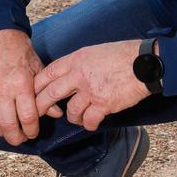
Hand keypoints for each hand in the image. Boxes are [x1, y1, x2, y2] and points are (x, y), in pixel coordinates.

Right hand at [0, 29, 45, 144]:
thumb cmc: (21, 52)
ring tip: (6, 131)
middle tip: (20, 138)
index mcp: (21, 85)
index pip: (28, 118)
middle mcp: (3, 89)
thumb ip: (46, 92)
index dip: (31, 130)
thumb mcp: (39, 69)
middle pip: (8, 124)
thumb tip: (56, 113)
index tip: (33, 132)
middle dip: (16, 137)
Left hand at [34, 39, 148, 131]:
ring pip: (70, 111)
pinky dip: (89, 124)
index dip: (36, 86)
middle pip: (51, 94)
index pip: (47, 74)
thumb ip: (77, 63)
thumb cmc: (121, 55)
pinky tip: (91, 124)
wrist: (144, 64)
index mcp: (76, 59)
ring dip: (72, 117)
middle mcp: (79, 75)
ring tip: (77, 118)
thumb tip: (65, 74)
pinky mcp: (104, 104)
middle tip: (37, 114)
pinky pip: (89, 120)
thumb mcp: (93, 51)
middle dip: (41, 107)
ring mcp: (91, 91)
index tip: (32, 94)